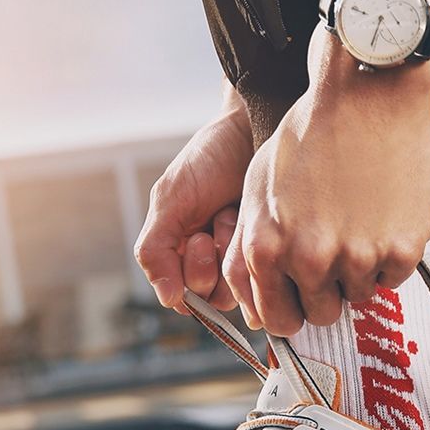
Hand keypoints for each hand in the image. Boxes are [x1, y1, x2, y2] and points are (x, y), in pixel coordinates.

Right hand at [135, 85, 252, 312]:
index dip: (192, 275)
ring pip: (240, 291)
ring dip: (237, 252)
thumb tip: (167, 299)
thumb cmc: (208, 161)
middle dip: (216, 260)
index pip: (184, 298)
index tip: (198, 237)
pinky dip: (260, 250)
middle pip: (213, 299)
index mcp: (181, 257)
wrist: (252, 130)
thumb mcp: (170, 201)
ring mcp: (244, 262)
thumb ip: (155, 250)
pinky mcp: (274, 257)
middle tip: (221, 219)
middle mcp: (214, 265)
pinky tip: (257, 219)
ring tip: (238, 214)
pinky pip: (267, 277)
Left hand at [223, 26, 429, 335]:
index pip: (280, 322)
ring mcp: (358, 257)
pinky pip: (394, 278)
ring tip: (358, 221)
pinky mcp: (402, 248)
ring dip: (359, 269)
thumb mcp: (257, 191)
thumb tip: (261, 306)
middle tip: (335, 251)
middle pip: (322, 315)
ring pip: (360, 296)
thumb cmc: (307, 139)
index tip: (302, 296)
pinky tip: (383, 215)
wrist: (368, 93)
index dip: (292, 309)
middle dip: (327, 291)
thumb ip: (254, 251)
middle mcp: (310, 260)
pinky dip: (390, 255)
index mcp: (267, 249)